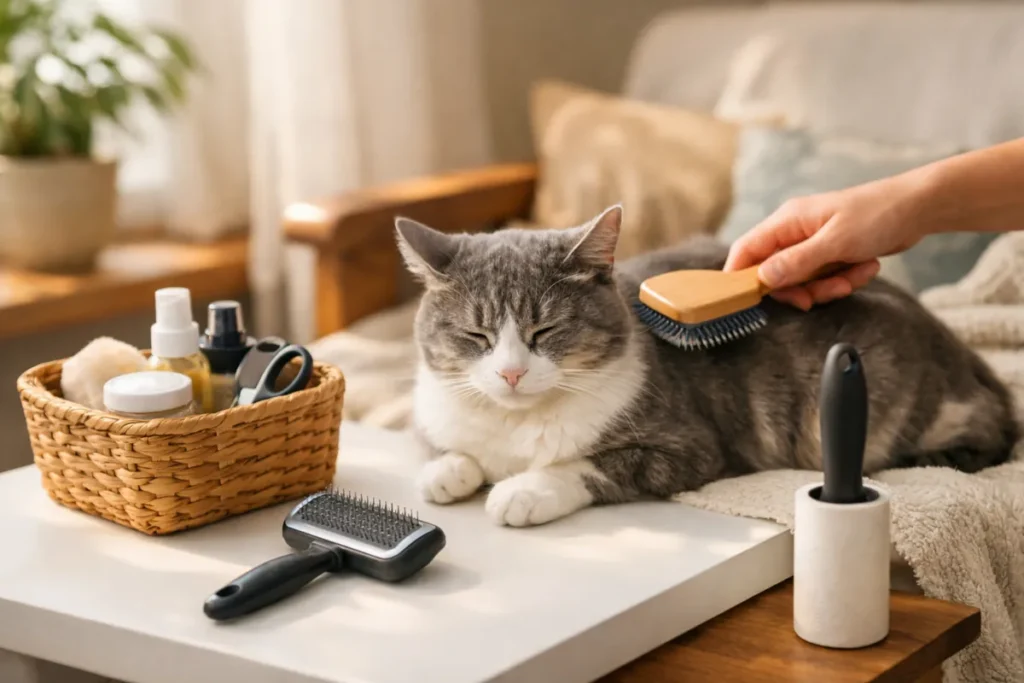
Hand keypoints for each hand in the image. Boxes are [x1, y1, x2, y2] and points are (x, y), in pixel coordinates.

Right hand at [723, 176, 928, 309]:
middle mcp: (794, 232)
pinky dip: (843, 279)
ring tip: (854, 276)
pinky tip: (865, 268)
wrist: (919, 207)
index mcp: (787, 221)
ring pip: (801, 280)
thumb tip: (762, 278)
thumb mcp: (836, 242)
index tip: (749, 302)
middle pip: (774, 273)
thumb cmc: (878, 214)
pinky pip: (824, 278)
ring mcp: (812, 243)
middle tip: (819, 296)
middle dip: (799, 288)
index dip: (741, 277)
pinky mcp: (830, 253)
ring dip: (827, 286)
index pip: (746, 250)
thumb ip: (797, 262)